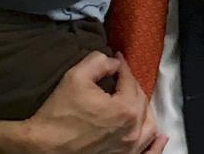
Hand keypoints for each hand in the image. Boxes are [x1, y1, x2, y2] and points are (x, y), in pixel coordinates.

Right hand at [0, 52, 164, 153]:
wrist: (42, 148)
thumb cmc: (58, 113)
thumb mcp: (76, 76)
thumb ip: (98, 61)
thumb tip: (113, 62)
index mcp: (125, 109)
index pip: (130, 81)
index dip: (123, 67)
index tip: (117, 59)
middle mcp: (133, 131)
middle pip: (140, 101)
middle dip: (131, 85)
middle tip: (121, 76)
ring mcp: (130, 149)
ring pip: (148, 126)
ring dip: (143, 109)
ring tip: (135, 99)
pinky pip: (147, 153)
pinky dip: (156, 145)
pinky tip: (160, 137)